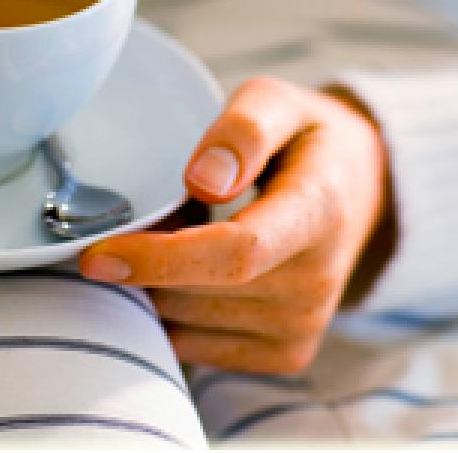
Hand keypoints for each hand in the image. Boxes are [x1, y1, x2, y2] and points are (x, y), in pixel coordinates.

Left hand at [80, 77, 393, 373]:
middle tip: (153, 213)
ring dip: (158, 285)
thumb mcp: (280, 103)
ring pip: (186, 323)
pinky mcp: (287, 355)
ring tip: (182, 236)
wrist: (361, 192)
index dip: (160, 259)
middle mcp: (317, 280)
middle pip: (197, 292)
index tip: (95, 255)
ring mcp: (303, 326)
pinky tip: (193, 273)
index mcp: (319, 212)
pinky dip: (174, 313)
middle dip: (148, 259)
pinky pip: (195, 348)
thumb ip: (243, 130)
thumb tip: (200, 181)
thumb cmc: (307, 140)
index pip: (236, 252)